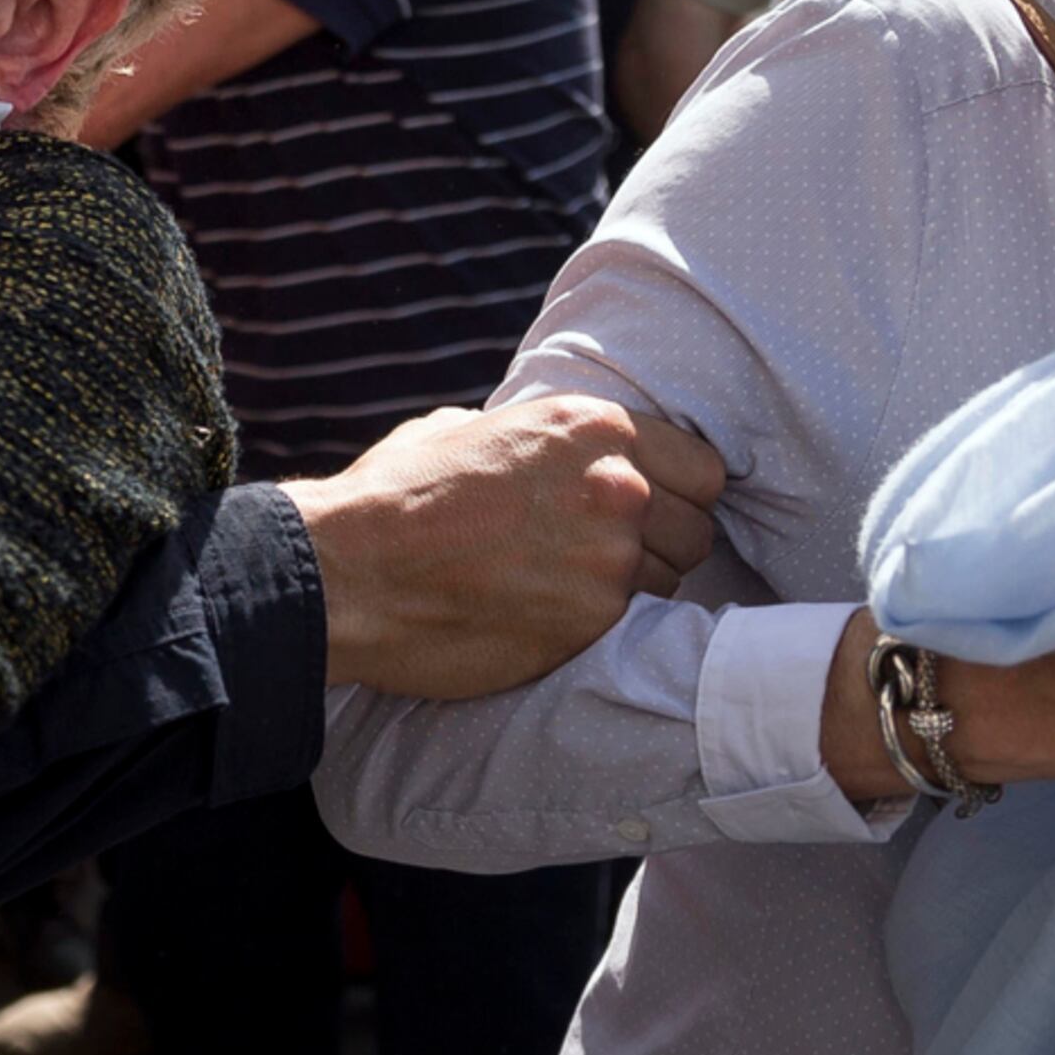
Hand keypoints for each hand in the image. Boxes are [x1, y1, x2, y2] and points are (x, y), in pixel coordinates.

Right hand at [291, 397, 726, 700]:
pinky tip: (556, 618)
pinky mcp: (594, 623)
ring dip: (636, 588)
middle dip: (661, 544)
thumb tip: (538, 450)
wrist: (352, 570)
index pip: (703, 469)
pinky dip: (605, 627)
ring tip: (572, 589)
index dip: (677, 493)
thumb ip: (529, 437)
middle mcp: (618, 485)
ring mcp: (612, 558)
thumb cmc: (395, 495)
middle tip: (604, 558)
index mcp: (593, 426)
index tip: (648, 510)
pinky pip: (634, 629)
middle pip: (696, 529)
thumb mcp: (468, 428)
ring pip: (671, 581)